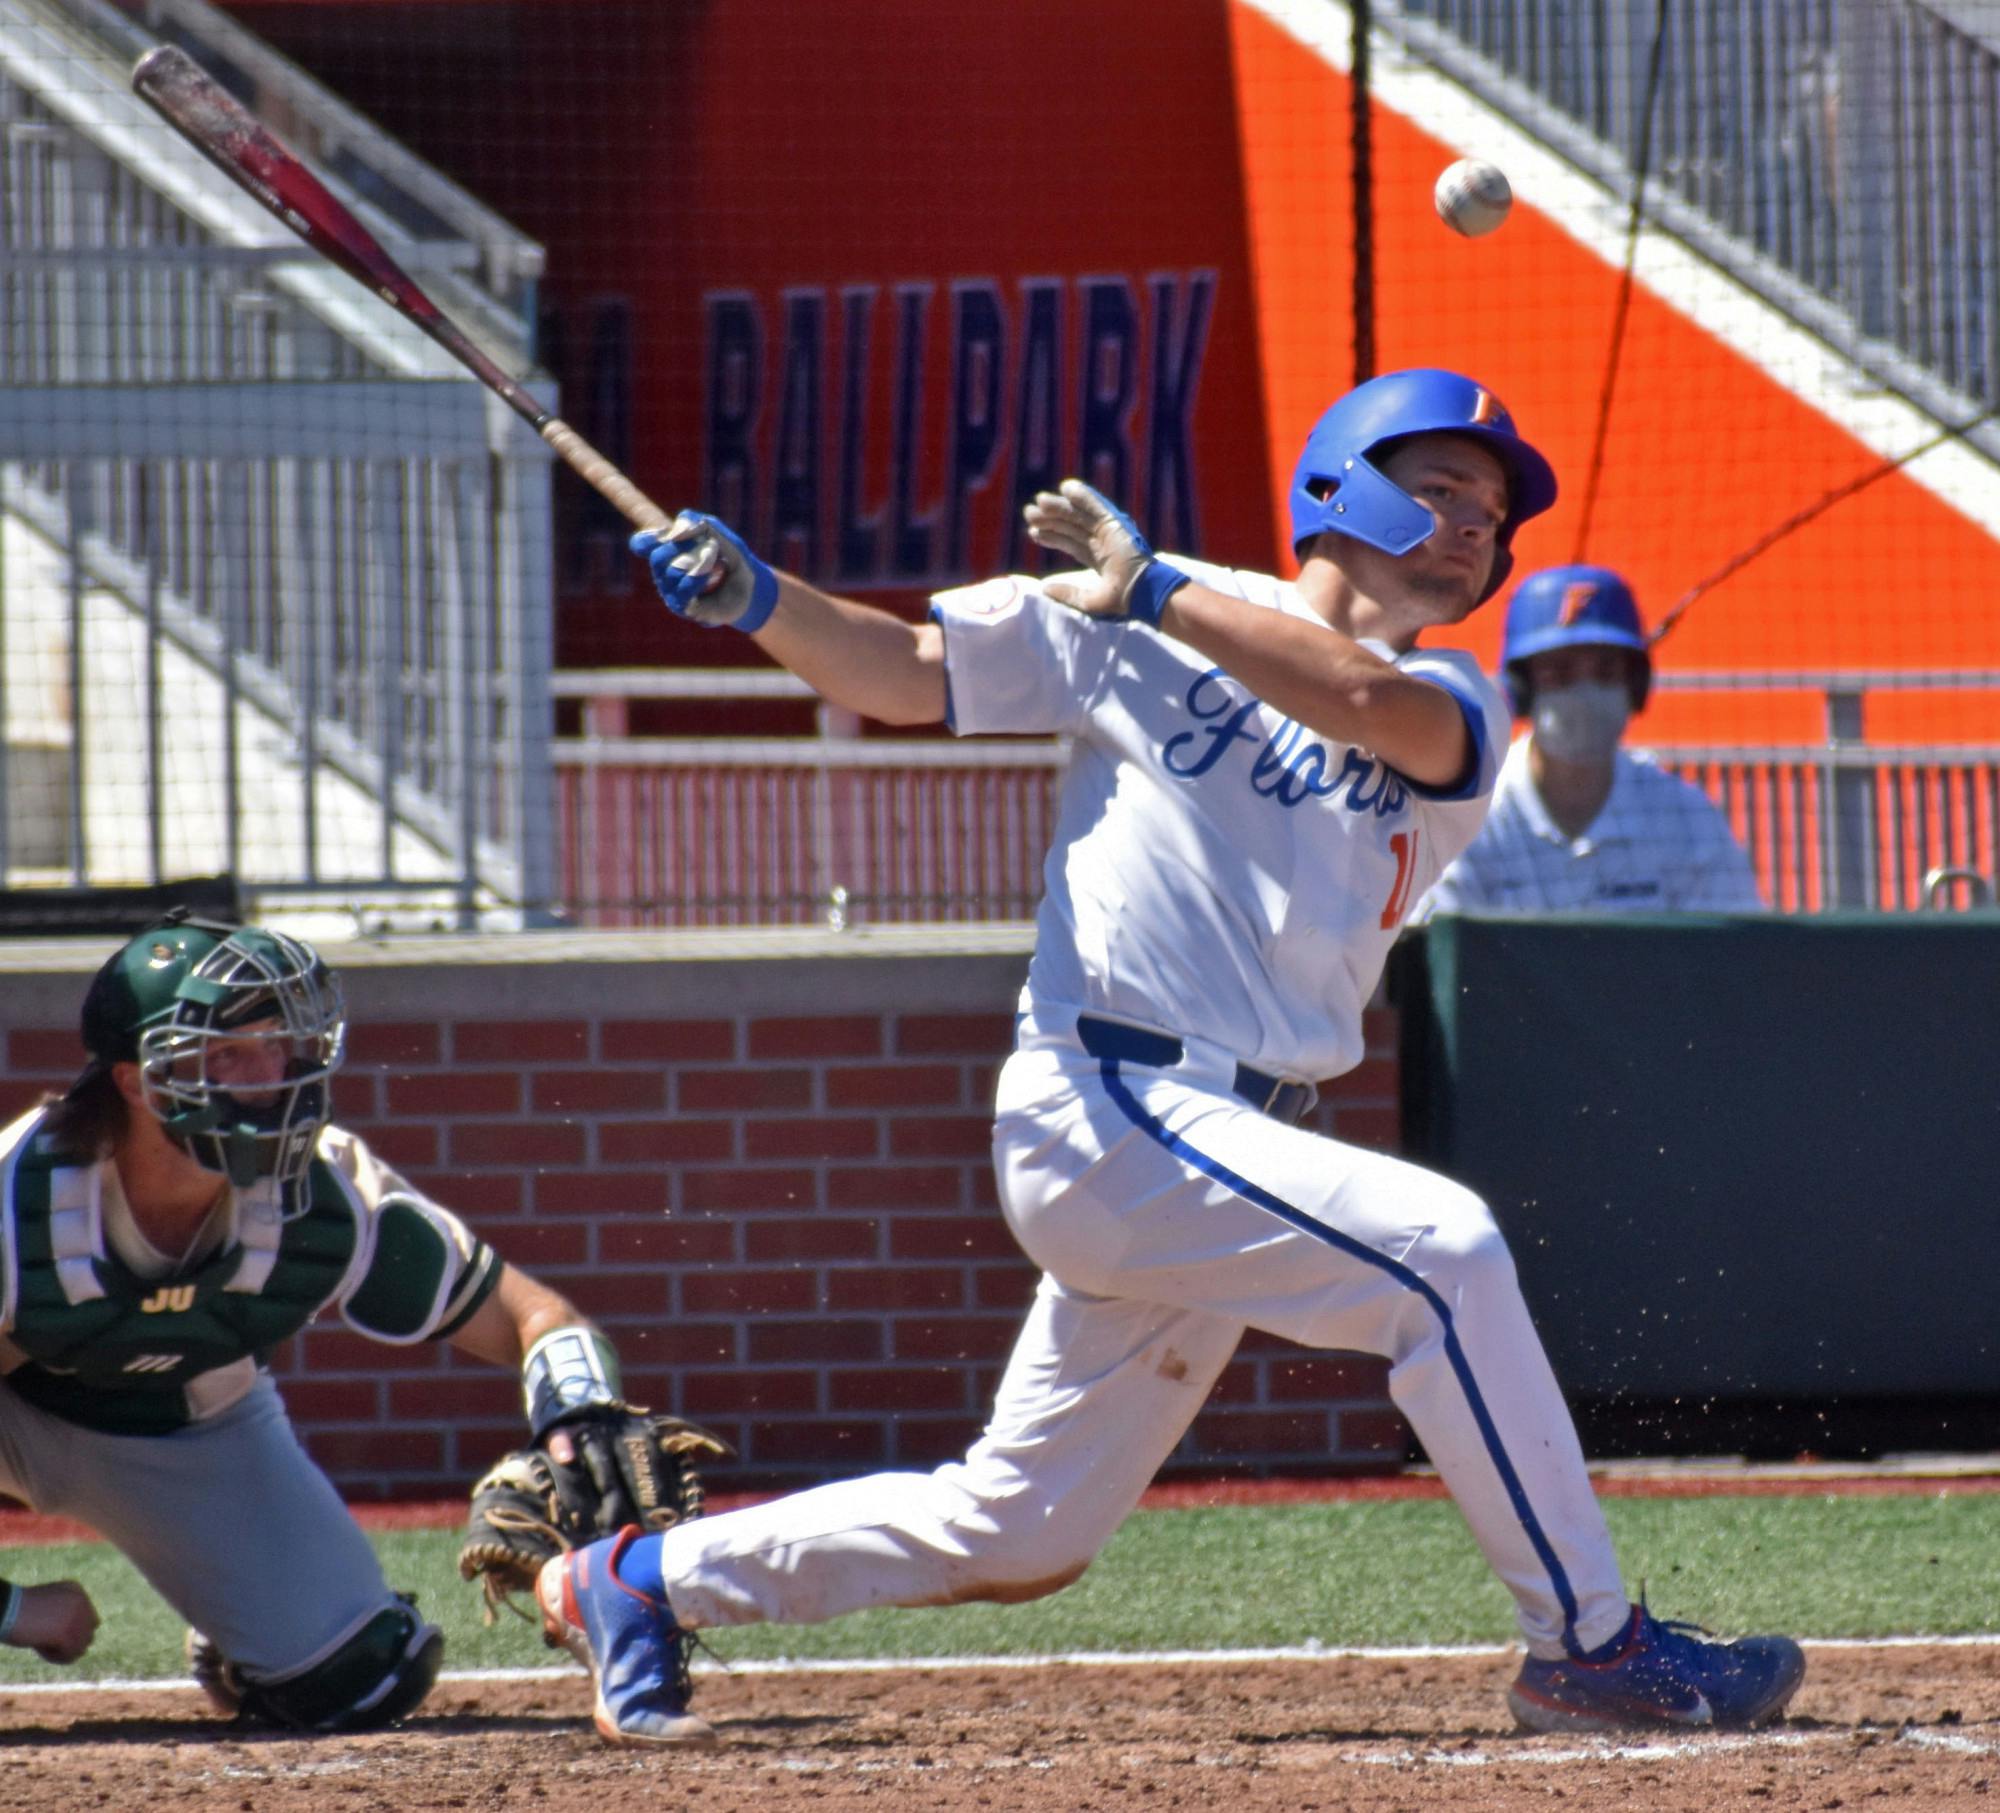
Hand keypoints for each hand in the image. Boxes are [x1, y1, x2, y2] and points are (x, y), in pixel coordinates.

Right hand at [7, 1581, 98, 1664]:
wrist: (5, 1608)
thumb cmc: (17, 1609)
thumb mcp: (45, 1606)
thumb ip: (62, 1616)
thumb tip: (80, 1642)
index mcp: (77, 1591)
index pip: (89, 1619)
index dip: (73, 1632)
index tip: (53, 1636)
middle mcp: (81, 1602)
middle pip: (88, 1634)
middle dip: (71, 1644)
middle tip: (49, 1645)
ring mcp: (76, 1617)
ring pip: (81, 1647)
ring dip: (64, 1653)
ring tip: (44, 1648)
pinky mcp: (66, 1633)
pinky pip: (69, 1656)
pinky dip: (56, 1658)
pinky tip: (40, 1650)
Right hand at [631, 513, 778, 632]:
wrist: (751, 591)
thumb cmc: (732, 561)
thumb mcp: (722, 536)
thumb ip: (702, 525)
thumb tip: (680, 526)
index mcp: (668, 553)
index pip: (642, 544)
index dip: (648, 537)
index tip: (669, 533)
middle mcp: (664, 575)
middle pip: (657, 557)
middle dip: (682, 546)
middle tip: (708, 544)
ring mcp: (672, 593)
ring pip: (671, 572)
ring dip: (696, 560)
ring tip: (716, 559)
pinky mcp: (685, 608)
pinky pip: (682, 591)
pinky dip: (696, 577)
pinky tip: (711, 573)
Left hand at [1021, 480, 1189, 626]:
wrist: (1141, 592)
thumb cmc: (1120, 600)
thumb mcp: (1088, 601)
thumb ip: (1067, 594)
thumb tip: (1044, 589)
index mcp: (1097, 558)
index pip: (1070, 543)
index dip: (1051, 537)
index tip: (1033, 532)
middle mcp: (1101, 543)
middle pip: (1070, 527)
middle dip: (1049, 520)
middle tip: (1028, 513)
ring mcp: (1108, 532)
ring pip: (1078, 516)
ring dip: (1059, 507)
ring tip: (1038, 502)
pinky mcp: (1115, 523)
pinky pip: (1096, 506)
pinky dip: (1083, 496)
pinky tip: (1067, 487)